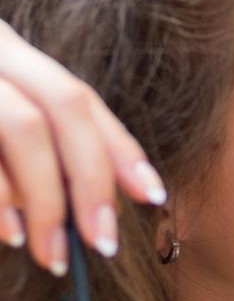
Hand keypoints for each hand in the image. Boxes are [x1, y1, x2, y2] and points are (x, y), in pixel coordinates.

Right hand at [0, 19, 166, 273]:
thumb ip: (30, 142)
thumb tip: (89, 199)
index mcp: (5, 50)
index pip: (80, 98)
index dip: (121, 148)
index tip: (153, 196)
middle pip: (63, 107)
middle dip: (93, 179)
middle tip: (103, 243)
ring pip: (21, 127)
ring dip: (45, 199)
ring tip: (51, 250)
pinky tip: (8, 234)